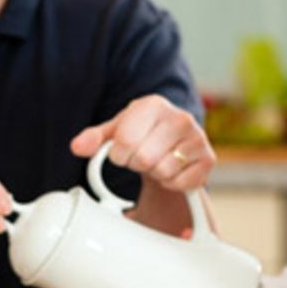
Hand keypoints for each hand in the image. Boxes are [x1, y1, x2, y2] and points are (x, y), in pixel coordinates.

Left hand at [70, 95, 214, 191]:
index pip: (125, 141)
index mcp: (153, 104)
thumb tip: (78, 146)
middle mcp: (180, 117)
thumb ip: (94, 139)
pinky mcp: (209, 159)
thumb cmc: (141, 134)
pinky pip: (180, 183)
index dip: (118, 154)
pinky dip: (171, 183)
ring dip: (155, 174)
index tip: (122, 152)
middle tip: (141, 158)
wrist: (172, 141)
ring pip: (163, 172)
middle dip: (136, 165)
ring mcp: (198, 137)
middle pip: (144, 159)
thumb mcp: (115, 132)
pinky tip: (172, 169)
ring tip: (158, 161)